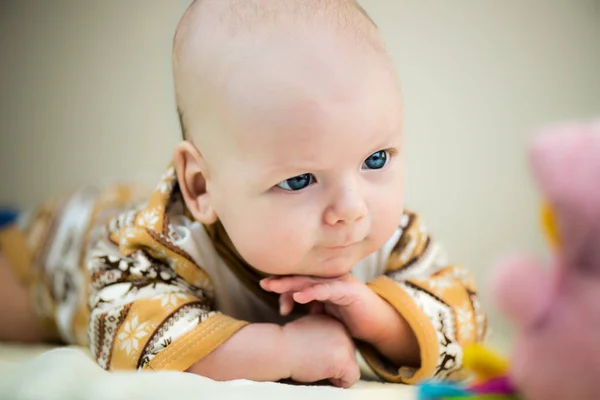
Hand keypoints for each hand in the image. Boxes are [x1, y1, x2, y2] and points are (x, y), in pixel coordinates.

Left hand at [261, 274, 418, 365]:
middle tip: (263, 283)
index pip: (299, 279)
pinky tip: (299, 296)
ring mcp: (340, 283)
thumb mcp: (325, 312)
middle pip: (302, 277)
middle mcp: (331, 278)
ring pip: (311, 281)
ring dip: (291, 284)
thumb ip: (310, 304)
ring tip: (274, 287)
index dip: (282, 284)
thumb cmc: (351, 317)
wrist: (378, 325)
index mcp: (324, 281)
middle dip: (281, 281)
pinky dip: (312, 292)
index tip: (265, 288)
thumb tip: (291, 303)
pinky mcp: (349, 291)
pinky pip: (328, 290)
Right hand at [282, 314, 359, 387]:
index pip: (341, 344)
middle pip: (348, 354)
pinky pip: (351, 379)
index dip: (326, 353)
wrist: (279, 348)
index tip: (309, 350)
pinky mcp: (345, 360)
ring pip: (350, 367)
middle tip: (312, 358)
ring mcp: (346, 344)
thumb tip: (332, 347)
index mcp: (334, 320)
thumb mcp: (309, 328)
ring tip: (315, 363)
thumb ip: (324, 332)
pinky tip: (321, 371)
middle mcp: (343, 329)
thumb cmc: (288, 342)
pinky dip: (338, 382)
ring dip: (335, 371)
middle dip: (333, 362)